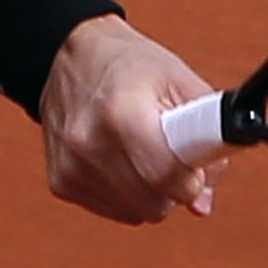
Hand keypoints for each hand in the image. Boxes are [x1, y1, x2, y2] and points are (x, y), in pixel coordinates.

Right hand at [39, 14, 226, 224]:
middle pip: (155, 203)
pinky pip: (115, 210)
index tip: (195, 165)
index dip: (192, 178)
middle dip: (173, 185)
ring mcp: (70, 164)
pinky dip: (126, 193)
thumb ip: (207, 136)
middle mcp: (88, 141)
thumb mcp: (178, 79)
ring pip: (137, 213)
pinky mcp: (60, 180)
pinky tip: (119, 159)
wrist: (69, 54)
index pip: (167, 176)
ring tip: (142, 151)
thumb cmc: (129, 65)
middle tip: (170, 152)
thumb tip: (202, 202)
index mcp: (121, 110)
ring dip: (150, 191)